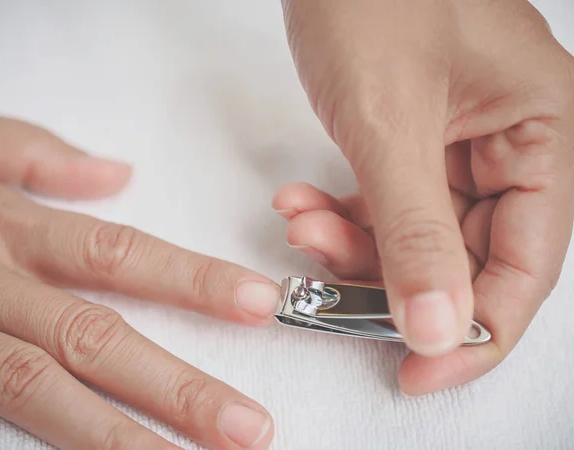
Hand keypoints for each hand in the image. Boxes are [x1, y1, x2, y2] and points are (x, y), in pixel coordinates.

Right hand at [0, 111, 275, 449]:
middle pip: (96, 340)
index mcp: (12, 227)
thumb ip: (40, 157)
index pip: (124, 256)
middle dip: (177, 387)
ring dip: (123, 440)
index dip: (195, 282)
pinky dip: (50, 446)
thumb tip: (116, 172)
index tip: (261, 305)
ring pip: (44, 393)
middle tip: (248, 427)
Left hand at [278, 0, 573, 393]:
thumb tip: (440, 327)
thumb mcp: (391, 123)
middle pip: (464, 256)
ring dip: (352, 243)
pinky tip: (301, 202)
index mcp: (541, 133)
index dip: (475, 329)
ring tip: (301, 223)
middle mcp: (508, 144)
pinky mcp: (411, 141)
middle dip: (388, 277)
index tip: (417, 369)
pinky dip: (341, 213)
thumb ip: (416, 231)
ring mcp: (457, 145)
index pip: (524, 264)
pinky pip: (384, 204)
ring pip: (414, 236)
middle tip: (327, 289)